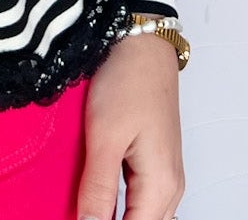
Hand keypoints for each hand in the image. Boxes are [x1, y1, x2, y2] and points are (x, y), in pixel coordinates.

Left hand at [74, 34, 185, 219]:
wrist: (143, 45)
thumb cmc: (127, 82)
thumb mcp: (105, 137)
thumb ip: (98, 188)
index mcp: (161, 186)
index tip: (77, 219)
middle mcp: (171, 187)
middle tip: (79, 211)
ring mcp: (166, 175)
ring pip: (143, 216)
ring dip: (116, 216)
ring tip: (86, 205)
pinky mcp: (157, 162)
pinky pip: (142, 199)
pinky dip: (121, 205)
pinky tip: (98, 198)